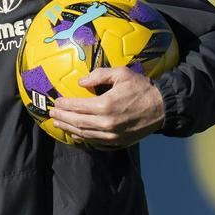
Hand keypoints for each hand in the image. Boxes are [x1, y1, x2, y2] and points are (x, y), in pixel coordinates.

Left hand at [50, 67, 164, 147]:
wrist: (162, 107)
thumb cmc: (142, 88)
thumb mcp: (122, 74)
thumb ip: (99, 75)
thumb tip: (81, 82)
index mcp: (105, 105)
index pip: (78, 106)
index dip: (65, 105)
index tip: (56, 102)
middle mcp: (106, 123)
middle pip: (77, 122)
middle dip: (62, 117)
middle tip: (52, 113)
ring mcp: (112, 135)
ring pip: (84, 133)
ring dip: (69, 128)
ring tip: (58, 123)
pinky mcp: (117, 141)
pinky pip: (95, 141)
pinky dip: (83, 137)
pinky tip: (75, 133)